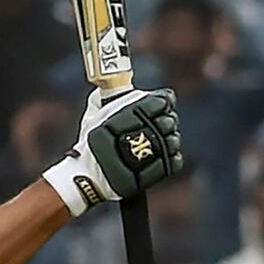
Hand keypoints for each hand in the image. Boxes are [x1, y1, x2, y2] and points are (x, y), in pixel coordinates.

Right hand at [43, 87, 181, 217]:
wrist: (88, 177)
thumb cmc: (89, 147)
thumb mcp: (91, 116)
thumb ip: (101, 99)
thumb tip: (106, 86)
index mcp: (131, 113)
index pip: (162, 100)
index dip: (163, 101)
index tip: (158, 106)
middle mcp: (144, 131)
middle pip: (170, 120)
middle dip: (165, 121)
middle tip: (156, 126)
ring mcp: (153, 152)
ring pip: (173, 140)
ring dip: (168, 140)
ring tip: (156, 143)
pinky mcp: (159, 171)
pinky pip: (175, 160)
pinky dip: (170, 158)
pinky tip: (159, 156)